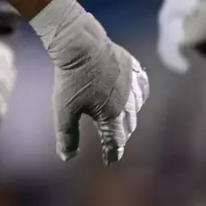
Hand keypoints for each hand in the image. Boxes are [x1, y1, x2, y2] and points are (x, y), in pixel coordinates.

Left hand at [32, 0, 148, 162]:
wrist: (80, 44)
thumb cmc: (71, 78)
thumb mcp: (64, 109)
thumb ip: (67, 134)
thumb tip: (66, 157)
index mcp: (113, 116)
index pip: (116, 142)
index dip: (112, 152)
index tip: (109, 160)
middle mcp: (129, 103)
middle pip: (127, 127)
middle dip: (120, 136)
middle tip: (113, 142)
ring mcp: (134, 85)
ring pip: (136, 109)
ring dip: (129, 117)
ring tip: (120, 121)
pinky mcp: (135, 70)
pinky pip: (142, 89)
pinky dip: (138, 97)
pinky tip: (132, 98)